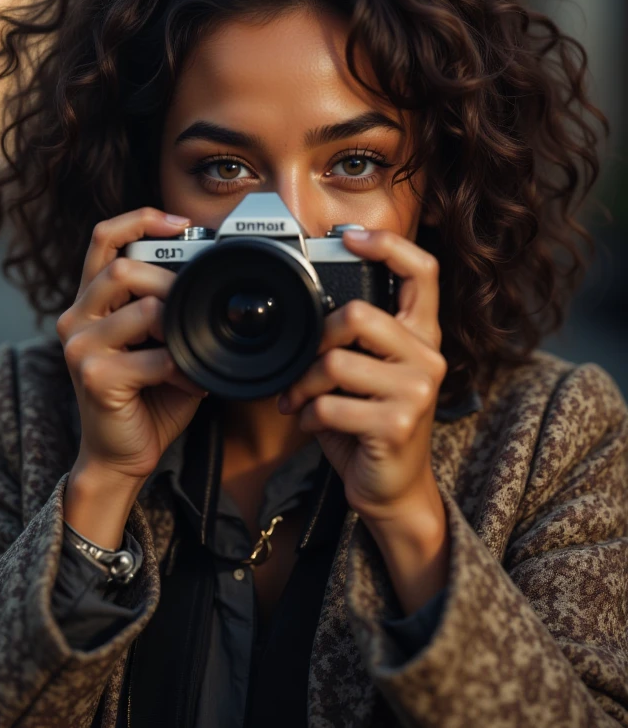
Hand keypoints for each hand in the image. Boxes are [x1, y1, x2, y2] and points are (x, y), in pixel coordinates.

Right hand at [56, 206, 207, 482]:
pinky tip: (191, 383)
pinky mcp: (94, 376)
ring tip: (192, 350)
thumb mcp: (160, 340)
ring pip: (144, 310)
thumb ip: (169, 305)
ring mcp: (80, 347)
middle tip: (196, 308)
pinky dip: (185, 370)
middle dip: (170, 283)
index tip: (182, 223)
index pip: (103, 239)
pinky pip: (156, 357)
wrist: (123, 455)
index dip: (139, 220)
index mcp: (90, 302)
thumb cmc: (148, 397)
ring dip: (180, 329)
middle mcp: (76, 318)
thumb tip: (209, 271)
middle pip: (122, 270)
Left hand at [278, 228, 446, 525]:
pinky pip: (330, 405)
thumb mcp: (370, 372)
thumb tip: (310, 306)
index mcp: (422, 335)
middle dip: (317, 338)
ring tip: (300, 398)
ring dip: (303, 384)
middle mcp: (428, 357)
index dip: (388, 244)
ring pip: (335, 362)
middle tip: (305, 362)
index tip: (351, 237)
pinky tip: (313, 424)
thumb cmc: (372, 425)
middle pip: (358, 314)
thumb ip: (355, 338)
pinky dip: (308, 416)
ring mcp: (417, 391)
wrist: (393, 490)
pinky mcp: (398, 424)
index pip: (423, 271)